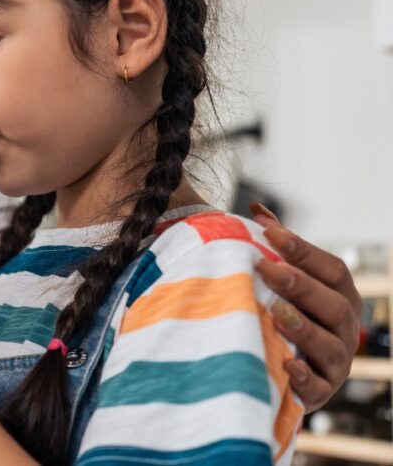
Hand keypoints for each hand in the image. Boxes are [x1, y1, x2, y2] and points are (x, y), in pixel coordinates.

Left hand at [250, 202, 362, 412]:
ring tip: (275, 313)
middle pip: (333, 305)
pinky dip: (305, 378)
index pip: (331, 268)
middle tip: (264, 268)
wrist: (282, 368)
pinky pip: (320, 388)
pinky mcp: (322, 392)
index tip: (267, 232)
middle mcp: (344, 327)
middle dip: (300, 285)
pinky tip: (287, 366)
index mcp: (339, 295)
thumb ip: (275, 248)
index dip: (302, 249)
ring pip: (330, 345)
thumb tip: (259, 210)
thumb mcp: (284, 281)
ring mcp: (337, 361)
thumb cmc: (285, 313)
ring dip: (304, 329)